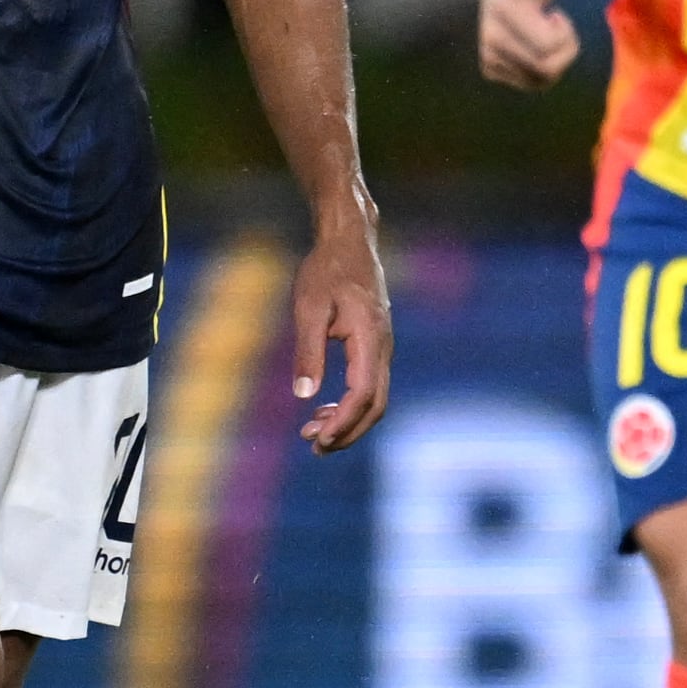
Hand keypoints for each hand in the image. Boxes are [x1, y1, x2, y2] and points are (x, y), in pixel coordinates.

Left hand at [291, 205, 391, 451]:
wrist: (349, 240)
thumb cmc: (327, 269)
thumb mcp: (309, 308)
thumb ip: (308, 352)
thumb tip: (303, 396)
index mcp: (370, 339)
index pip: (364, 394)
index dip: (343, 422)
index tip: (318, 439)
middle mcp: (383, 347)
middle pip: (376, 405)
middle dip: (347, 431)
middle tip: (314, 447)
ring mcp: (382, 347)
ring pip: (375, 398)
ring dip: (348, 421)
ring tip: (312, 432)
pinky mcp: (375, 345)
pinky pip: (370, 384)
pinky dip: (350, 404)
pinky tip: (323, 407)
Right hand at [477, 0, 578, 87]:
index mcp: (501, 11)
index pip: (548, 46)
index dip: (565, 33)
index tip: (557, 14)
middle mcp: (490, 37)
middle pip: (547, 69)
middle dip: (564, 49)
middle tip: (558, 25)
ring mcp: (488, 55)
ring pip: (541, 81)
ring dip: (556, 60)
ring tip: (548, 34)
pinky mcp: (490, 68)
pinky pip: (532, 83)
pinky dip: (545, 69)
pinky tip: (538, 46)